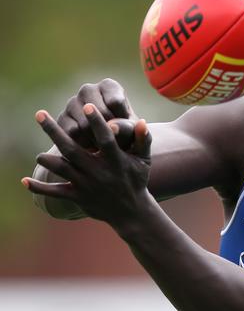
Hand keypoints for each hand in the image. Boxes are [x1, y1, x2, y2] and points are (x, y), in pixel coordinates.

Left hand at [23, 104, 151, 224]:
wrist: (131, 211)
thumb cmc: (137, 180)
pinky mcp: (78, 197)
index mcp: (115, 161)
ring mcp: (87, 185)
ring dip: (47, 160)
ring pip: (62, 169)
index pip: (105, 139)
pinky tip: (24, 181)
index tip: (86, 106)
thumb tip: (142, 121)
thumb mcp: (144, 160)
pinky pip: (56, 192)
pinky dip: (40, 188)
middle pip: (72, 149)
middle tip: (39, 114)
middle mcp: (99, 172)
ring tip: (39, 153)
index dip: (96, 123)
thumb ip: (143, 140)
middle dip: (55, 131)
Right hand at [58, 78, 135, 148]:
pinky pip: (72, 133)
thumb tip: (112, 128)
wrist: (108, 145)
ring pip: (84, 123)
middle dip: (107, 130)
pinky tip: (92, 147)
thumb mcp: (131, 130)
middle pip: (97, 112)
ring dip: (96, 139)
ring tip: (105, 145)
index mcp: (109, 86)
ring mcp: (72, 102)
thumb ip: (126, 127)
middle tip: (114, 141)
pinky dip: (84, 143)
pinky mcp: (62, 118)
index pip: (115, 102)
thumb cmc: (125, 131)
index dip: (121, 120)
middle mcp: (88, 90)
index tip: (126, 127)